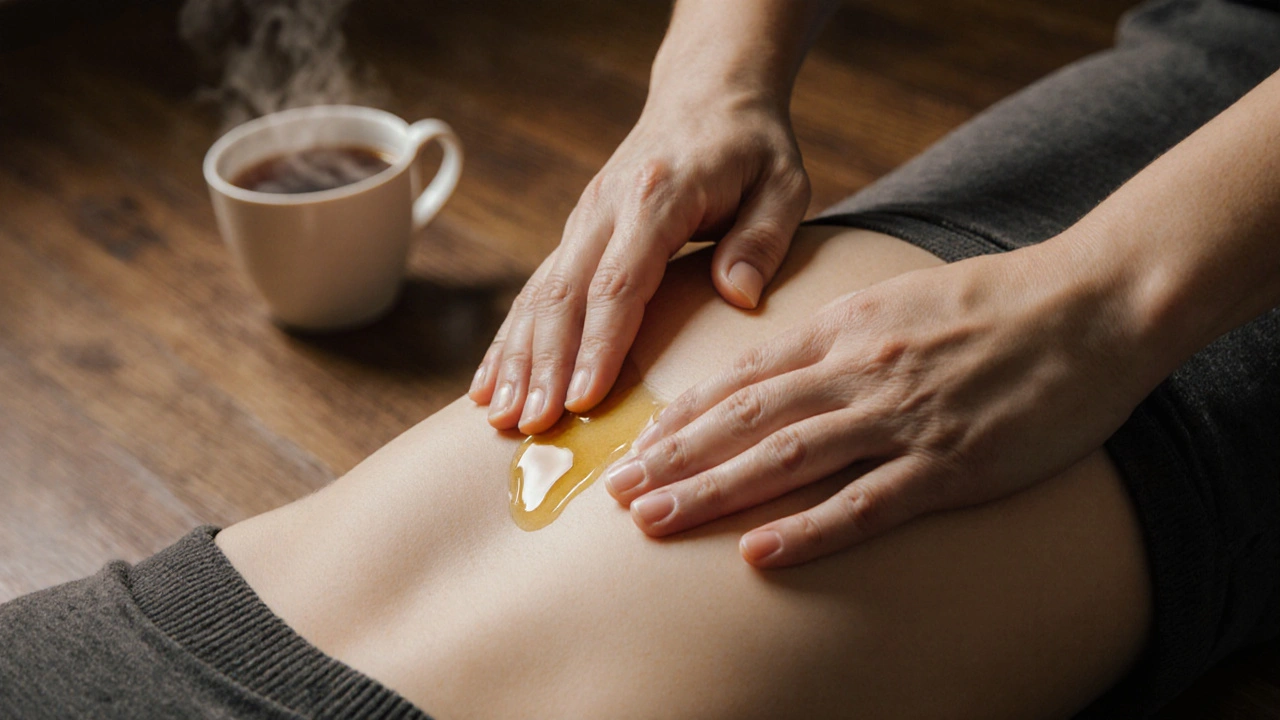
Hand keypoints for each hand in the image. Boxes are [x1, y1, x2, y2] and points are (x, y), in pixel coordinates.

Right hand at [469, 86, 810, 433]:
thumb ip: (762, 240)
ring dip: (516, 358)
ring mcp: (583, 221)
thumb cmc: (751, 146)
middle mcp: (606, 208)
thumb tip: (739, 297)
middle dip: (543, 364)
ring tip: (499, 417)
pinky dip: (510, 339)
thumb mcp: (783, 183)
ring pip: (538, 294)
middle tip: (532, 426)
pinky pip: (535, 290)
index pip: (619, 282)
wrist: (706, 93)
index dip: (598, 344)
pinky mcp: (576, 234)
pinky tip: (489, 384)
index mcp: (657, 196)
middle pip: (563, 294)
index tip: (582, 399)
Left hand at [603, 243, 1154, 567]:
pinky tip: (759, 552)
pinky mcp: (949, 462)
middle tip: (616, 493)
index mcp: (843, 329)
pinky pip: (866, 503)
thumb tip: (782, 366)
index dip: (683, 416)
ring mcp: (902, 417)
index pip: (744, 379)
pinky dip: (809, 528)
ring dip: (713, 491)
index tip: (636, 446)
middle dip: (673, 458)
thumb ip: (837, 333)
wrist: (1090, 305)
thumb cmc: (994, 301)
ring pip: (786, 459)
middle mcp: (859, 370)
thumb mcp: (897, 299)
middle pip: (745, 420)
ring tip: (655, 520)